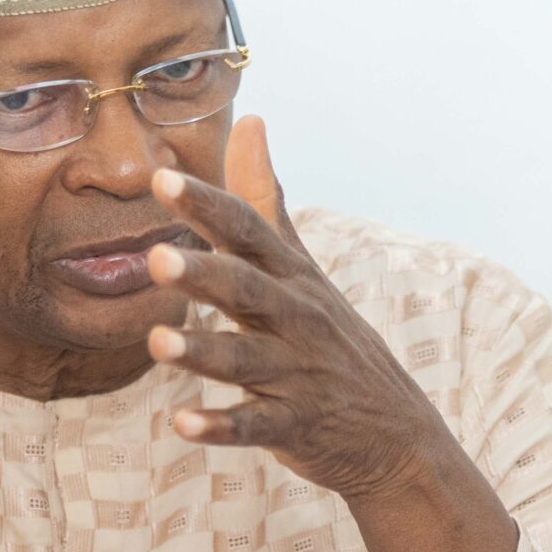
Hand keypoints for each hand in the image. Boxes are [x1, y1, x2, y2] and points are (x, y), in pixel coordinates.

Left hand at [145, 117, 522, 551]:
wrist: (396, 432)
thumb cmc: (330, 337)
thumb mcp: (302, 265)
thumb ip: (264, 199)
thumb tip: (250, 119)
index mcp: (290, 277)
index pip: (247, 232)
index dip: (206, 206)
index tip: (160, 178)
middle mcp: (294, 320)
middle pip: (246, 291)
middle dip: (204, 274)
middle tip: (155, 258)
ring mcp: (297, 375)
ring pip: (245, 361)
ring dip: (203, 353)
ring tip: (157, 344)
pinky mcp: (295, 426)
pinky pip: (255, 427)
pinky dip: (221, 427)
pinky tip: (181, 424)